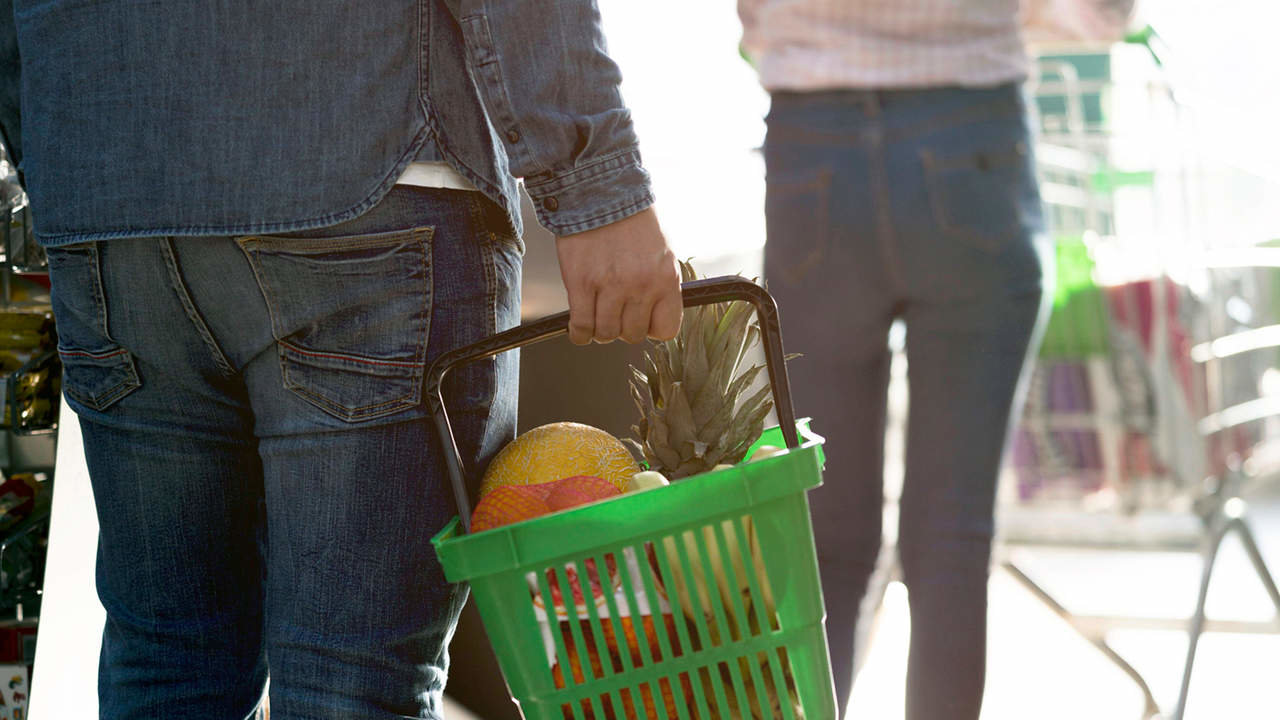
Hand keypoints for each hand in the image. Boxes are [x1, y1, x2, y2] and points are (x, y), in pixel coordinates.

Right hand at [555, 207, 681, 344]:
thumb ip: (660, 284)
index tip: (642, 321)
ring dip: (599, 329)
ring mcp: (611, 286)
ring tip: (596, 316)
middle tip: (615, 313)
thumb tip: (653, 313)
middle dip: (622, 328)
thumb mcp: (661, 252)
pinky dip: (579, 332)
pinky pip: (582, 326)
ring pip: (606, 333)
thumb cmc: (631, 219)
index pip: (666, 329)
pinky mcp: (582, 283)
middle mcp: (641, 285)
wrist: (600, 191)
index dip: (651, 328)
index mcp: (666, 278)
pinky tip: (578, 326)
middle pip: (632, 334)